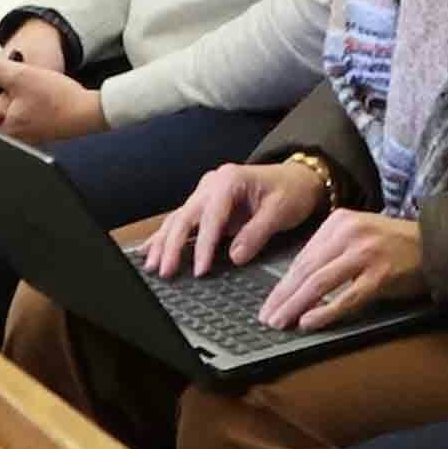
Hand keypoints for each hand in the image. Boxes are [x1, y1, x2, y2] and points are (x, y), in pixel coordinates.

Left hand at [0, 44, 107, 143]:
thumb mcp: (22, 76)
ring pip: (3, 112)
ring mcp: (23, 136)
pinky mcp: (34, 131)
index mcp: (2, 129)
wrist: (89, 112)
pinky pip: (18, 113)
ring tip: (23, 85)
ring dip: (8, 96)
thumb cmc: (61, 101)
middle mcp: (11, 137)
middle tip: (9, 81)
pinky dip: (21, 101)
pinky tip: (33, 92)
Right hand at [148, 156, 326, 276]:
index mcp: (230, 180)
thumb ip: (257, 233)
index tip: (200, 270)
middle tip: (165, 271)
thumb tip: (234, 256)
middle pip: (186, 215)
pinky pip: (182, 219)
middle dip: (172, 245)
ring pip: (178, 218)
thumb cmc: (291, 191)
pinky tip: (149, 249)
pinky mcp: (206, 203)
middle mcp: (212, 183)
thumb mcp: (281, 211)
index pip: (211, 217)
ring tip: (151, 265)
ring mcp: (206, 192)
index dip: (203, 245)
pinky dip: (166, 235)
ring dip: (163, 242)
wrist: (298, 177)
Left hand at [263, 209, 427, 328]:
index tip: (269, 302)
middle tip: (266, 318)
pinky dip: (325, 312)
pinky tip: (309, 322)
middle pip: (306, 269)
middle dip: (282, 297)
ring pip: (320, 282)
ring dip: (296, 306)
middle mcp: (349, 233)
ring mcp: (365, 253)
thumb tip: (297, 285)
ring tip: (280, 322)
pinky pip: (346, 297)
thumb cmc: (395, 246)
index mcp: (339, 221)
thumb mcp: (358, 236)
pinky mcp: (380, 275)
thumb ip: (331, 252)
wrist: (437, 245)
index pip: (303, 256)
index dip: (283, 283)